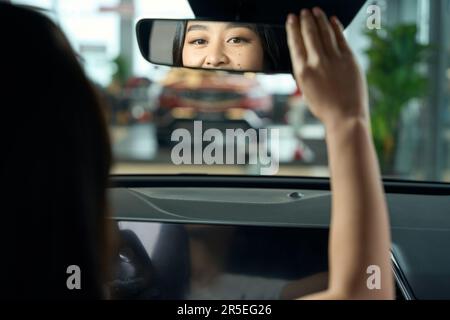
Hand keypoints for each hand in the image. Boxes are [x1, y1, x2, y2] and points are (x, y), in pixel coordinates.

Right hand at [285, 8, 368, 128]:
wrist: (345, 116)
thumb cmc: (324, 108)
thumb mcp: (305, 91)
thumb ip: (303, 72)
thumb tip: (303, 56)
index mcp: (303, 72)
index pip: (295, 44)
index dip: (293, 29)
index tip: (291, 19)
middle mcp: (317, 62)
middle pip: (309, 34)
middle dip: (305, 20)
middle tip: (303, 11)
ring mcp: (334, 59)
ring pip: (325, 32)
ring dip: (319, 19)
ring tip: (316, 11)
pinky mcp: (349, 59)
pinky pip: (341, 38)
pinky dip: (336, 27)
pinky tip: (332, 20)